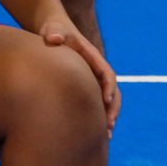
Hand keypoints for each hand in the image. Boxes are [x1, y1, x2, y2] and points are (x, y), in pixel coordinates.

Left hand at [35, 13, 120, 131]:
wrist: (53, 31)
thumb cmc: (53, 30)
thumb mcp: (53, 29)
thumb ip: (54, 32)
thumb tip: (54, 38)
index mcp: (93, 58)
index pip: (107, 74)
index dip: (108, 88)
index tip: (106, 101)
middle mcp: (96, 70)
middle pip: (112, 91)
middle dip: (113, 109)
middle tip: (109, 126)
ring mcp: (92, 79)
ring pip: (106, 101)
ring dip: (108, 117)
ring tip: (106, 136)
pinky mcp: (84, 86)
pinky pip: (95, 103)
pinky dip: (96, 117)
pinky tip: (92, 134)